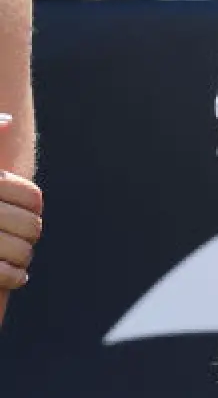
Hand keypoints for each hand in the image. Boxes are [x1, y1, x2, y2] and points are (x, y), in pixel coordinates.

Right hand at [0, 112, 42, 326]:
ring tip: (20, 258)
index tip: (31, 210)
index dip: (34, 205)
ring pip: (19, 250)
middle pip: (30, 225)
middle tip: (28, 237)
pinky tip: (13, 276)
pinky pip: (2, 274)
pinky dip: (12, 277)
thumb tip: (9, 120)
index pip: (30, 195)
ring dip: (23, 256)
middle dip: (31, 232)